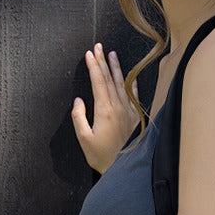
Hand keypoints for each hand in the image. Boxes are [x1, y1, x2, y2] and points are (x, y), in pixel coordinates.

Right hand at [71, 43, 139, 172]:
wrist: (126, 168)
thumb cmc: (102, 156)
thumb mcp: (84, 139)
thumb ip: (79, 118)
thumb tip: (79, 101)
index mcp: (104, 111)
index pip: (98, 82)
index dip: (93, 66)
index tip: (90, 53)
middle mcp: (118, 107)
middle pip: (109, 79)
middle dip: (103, 61)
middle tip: (99, 47)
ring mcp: (129, 111)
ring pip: (122, 84)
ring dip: (116, 68)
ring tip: (113, 54)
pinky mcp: (136, 118)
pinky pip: (133, 96)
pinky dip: (131, 84)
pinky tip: (130, 76)